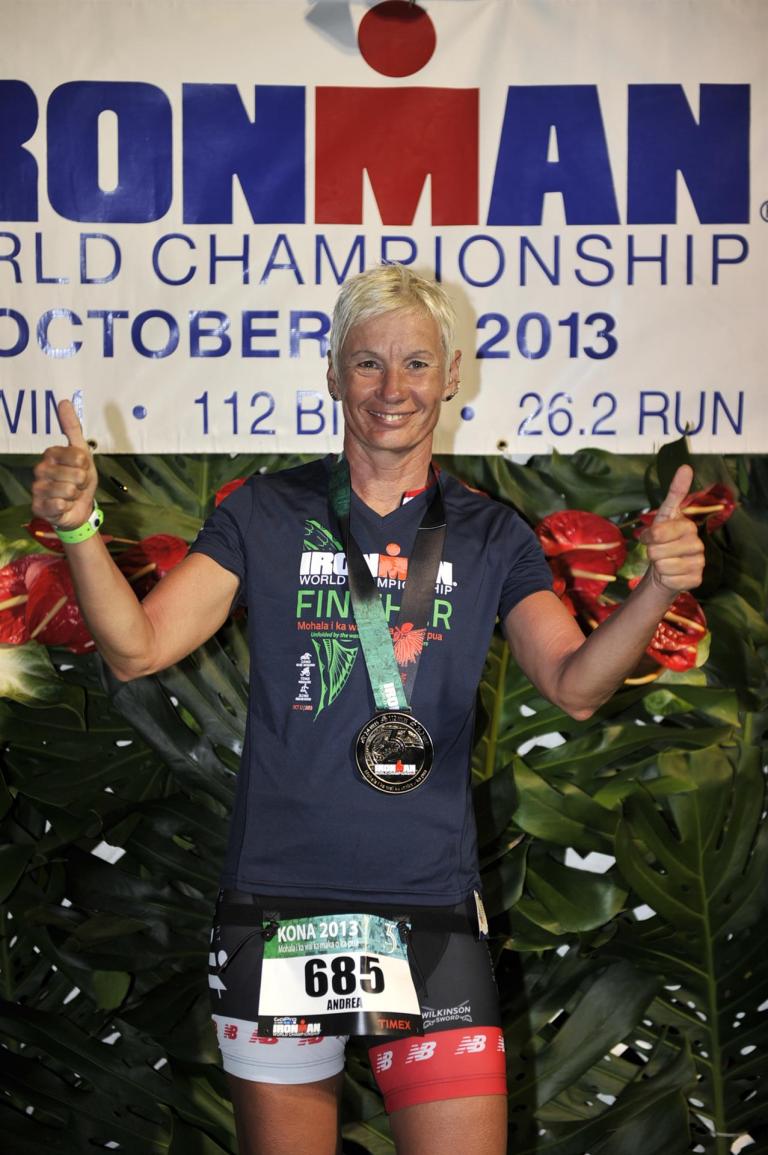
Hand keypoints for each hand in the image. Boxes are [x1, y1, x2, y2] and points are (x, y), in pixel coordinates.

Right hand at [31, 399, 98, 529]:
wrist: (78, 508)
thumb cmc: (79, 480)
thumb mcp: (82, 453)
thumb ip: (73, 428)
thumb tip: (64, 401)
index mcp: (51, 454)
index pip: (77, 456)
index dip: (86, 466)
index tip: (82, 468)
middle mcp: (41, 469)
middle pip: (75, 475)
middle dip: (82, 482)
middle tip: (77, 485)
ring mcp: (38, 488)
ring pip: (68, 490)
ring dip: (75, 496)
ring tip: (70, 495)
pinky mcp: (38, 506)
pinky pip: (59, 504)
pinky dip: (66, 507)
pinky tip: (62, 506)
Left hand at [639, 465, 704, 593]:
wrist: (665, 568)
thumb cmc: (663, 540)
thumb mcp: (664, 515)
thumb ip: (675, 492)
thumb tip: (686, 466)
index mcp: (688, 526)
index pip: (657, 532)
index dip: (648, 536)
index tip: (650, 537)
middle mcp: (697, 543)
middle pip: (656, 550)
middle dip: (652, 552)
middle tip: (658, 551)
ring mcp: (699, 562)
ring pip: (663, 565)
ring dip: (658, 566)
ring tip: (665, 561)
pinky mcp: (696, 579)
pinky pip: (671, 579)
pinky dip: (666, 578)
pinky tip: (672, 574)